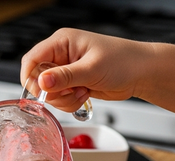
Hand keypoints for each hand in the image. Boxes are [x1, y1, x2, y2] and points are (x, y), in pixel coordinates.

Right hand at [20, 28, 149, 112]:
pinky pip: (59, 99)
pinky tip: (85, 95)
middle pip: (37, 79)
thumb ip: (64, 77)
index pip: (32, 59)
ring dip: (63, 99)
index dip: (31, 78)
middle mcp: (61, 55)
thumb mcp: (92, 69)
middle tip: (70, 92)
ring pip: (47, 93)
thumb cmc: (124, 61)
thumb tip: (40, 82)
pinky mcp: (71, 84)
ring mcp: (65, 71)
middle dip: (52, 92)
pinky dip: (68, 103)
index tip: (41, 91)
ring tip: (82, 92)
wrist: (143, 73)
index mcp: (62, 42)